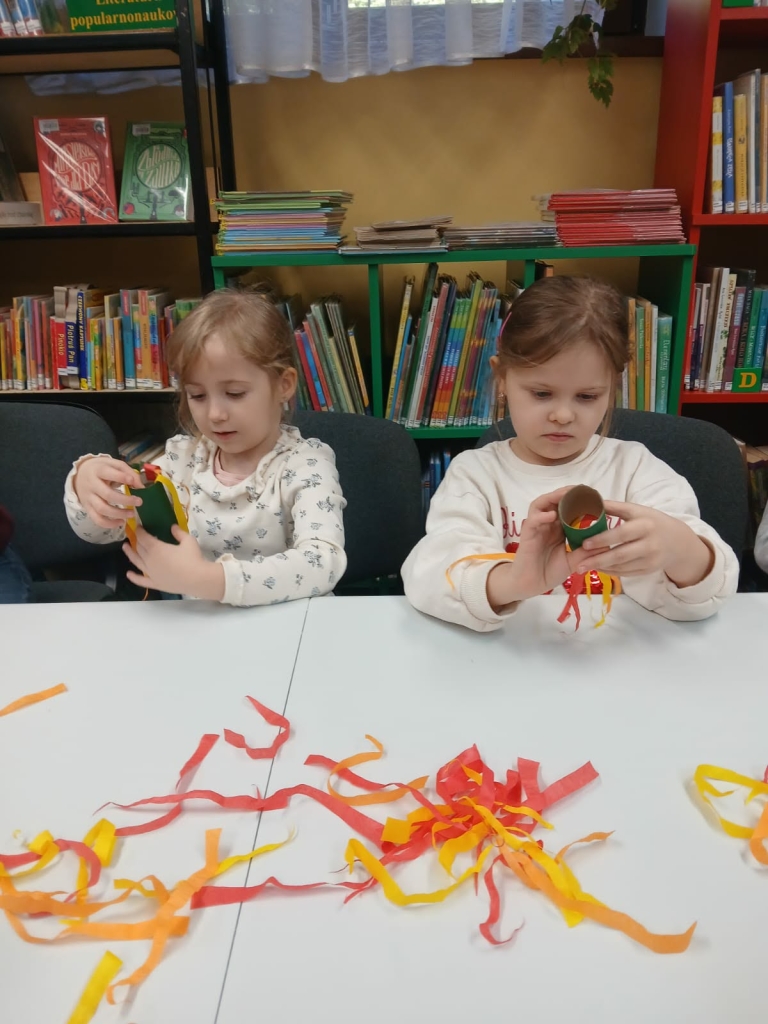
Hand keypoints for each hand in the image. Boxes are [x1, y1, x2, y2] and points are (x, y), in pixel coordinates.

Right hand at [73, 456, 142, 528]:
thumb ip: (128, 472)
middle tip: (139, 502)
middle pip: (107, 495)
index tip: (132, 481)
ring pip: (102, 509)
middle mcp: (92, 485)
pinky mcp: (88, 508)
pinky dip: (109, 524)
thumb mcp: (114, 464)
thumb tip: (140, 486)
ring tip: (132, 514)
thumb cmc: (102, 469)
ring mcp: (88, 498)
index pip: (107, 473)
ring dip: (119, 513)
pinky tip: (121, 522)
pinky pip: (97, 519)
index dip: (120, 477)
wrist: (80, 475)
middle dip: (125, 500)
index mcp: (98, 470)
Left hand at [123, 526, 225, 599]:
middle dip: (137, 540)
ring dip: (130, 554)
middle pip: (139, 548)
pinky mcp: (155, 583)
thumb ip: (178, 533)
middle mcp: (149, 560)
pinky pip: (141, 581)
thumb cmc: (193, 558)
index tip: (138, 526)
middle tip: (136, 535)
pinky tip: (128, 574)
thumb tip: (172, 527)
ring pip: (136, 561)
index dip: (139, 531)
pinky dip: (134, 577)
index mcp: (156, 548)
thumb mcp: (188, 540)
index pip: (143, 537)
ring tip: (125, 548)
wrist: (197, 579)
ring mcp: (150, 572)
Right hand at [486, 487, 584, 609]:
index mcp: (559, 527)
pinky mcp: (527, 534)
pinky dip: (542, 516)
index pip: (569, 508)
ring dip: (554, 497)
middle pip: (556, 500)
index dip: (580, 501)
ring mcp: (537, 527)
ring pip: (542, 503)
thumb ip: (587, 553)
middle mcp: (548, 523)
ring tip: (567, 495)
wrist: (532, 584)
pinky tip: (552, 516)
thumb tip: (607, 545)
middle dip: (569, 493)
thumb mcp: (573, 561)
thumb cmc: (550, 571)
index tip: (595, 497)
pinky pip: (533, 520)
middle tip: (583, 490)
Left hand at [578, 501, 714, 587]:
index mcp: (645, 524)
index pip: (621, 533)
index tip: (584, 544)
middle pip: (621, 554)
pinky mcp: (649, 570)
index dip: (602, 540)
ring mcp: (650, 559)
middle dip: (598, 559)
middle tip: (578, 563)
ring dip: (601, 567)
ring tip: (582, 567)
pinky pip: (627, 573)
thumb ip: (615, 508)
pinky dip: (611, 572)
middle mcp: (649, 543)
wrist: (678, 541)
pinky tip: (598, 569)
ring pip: (622, 566)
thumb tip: (590, 500)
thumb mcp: (637, 510)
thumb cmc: (651, 522)